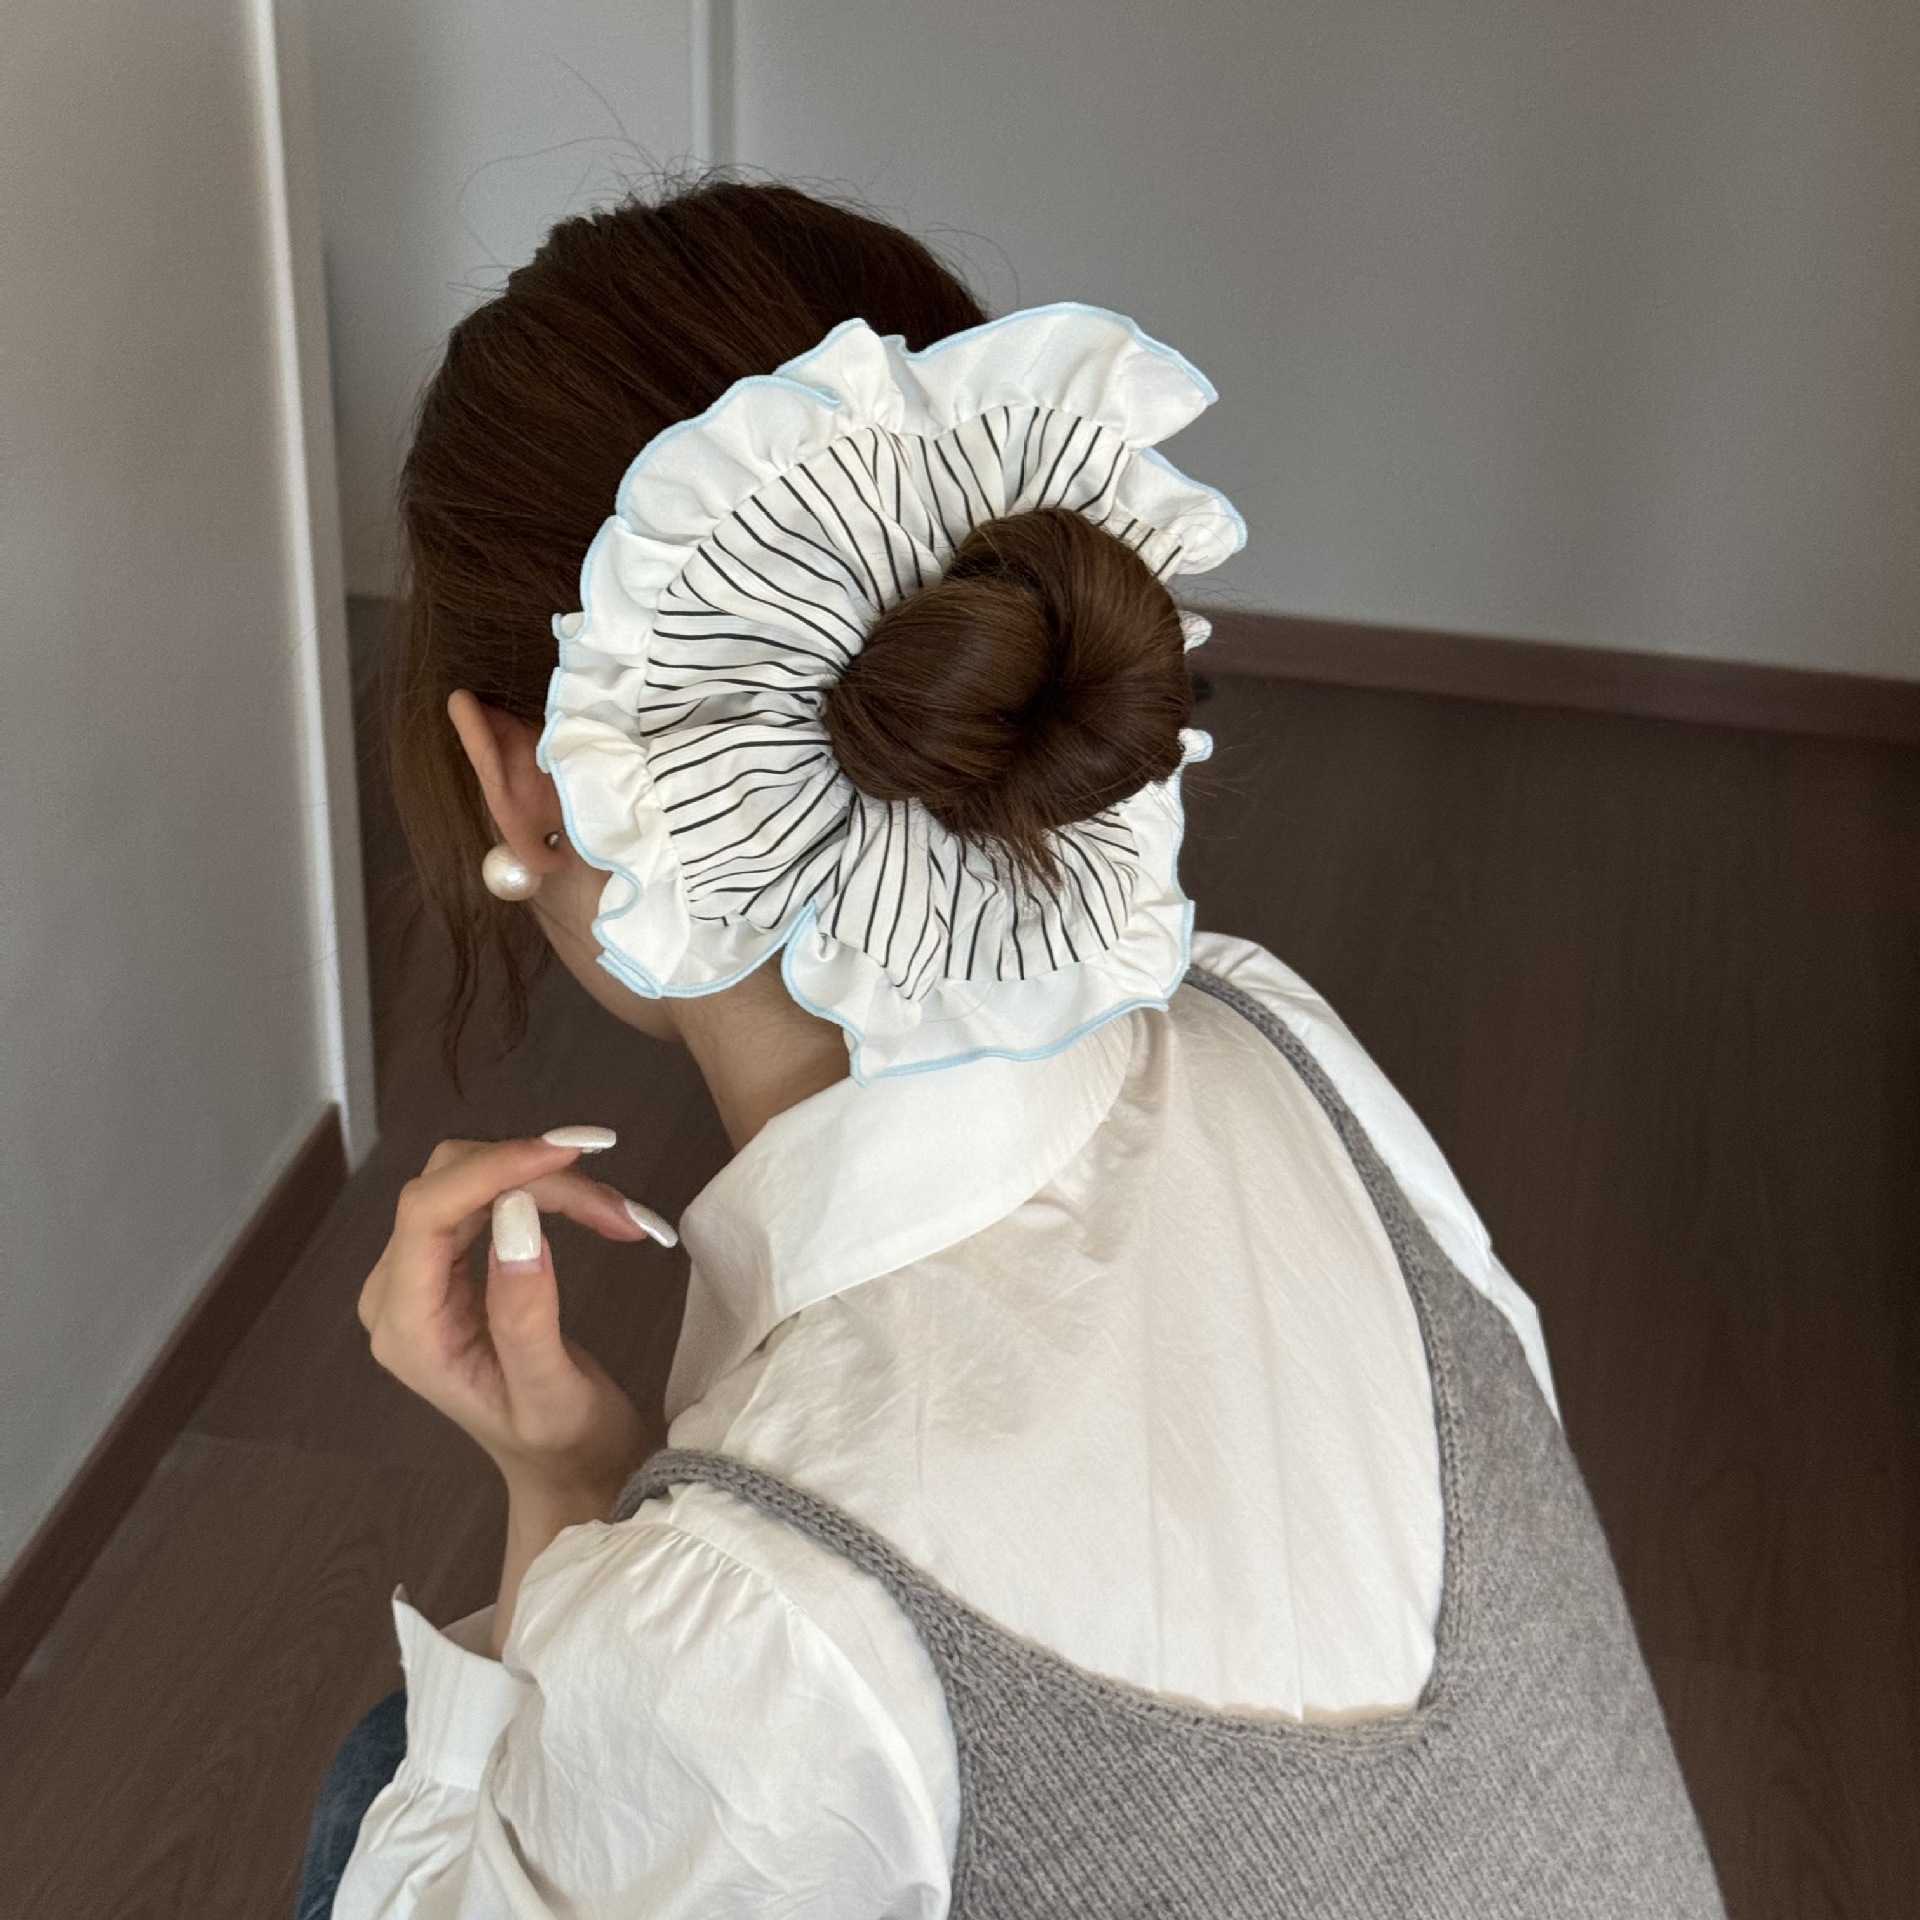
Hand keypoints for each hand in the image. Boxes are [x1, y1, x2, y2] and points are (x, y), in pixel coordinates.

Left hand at [358, 1133, 673, 1512]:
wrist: (567, 1469)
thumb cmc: (564, 1447)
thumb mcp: (551, 1395)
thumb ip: (525, 1314)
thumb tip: (518, 1217)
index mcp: (407, 1331)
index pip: (425, 1213)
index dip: (494, 1168)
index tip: (571, 1153)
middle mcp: (397, 1294)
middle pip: (452, 1186)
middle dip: (538, 1180)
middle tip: (620, 1212)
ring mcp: (420, 1277)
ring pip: (475, 1181)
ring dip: (552, 1185)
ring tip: (620, 1217)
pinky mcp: (450, 1266)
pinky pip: (490, 1199)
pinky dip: (549, 1195)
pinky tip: (597, 1214)